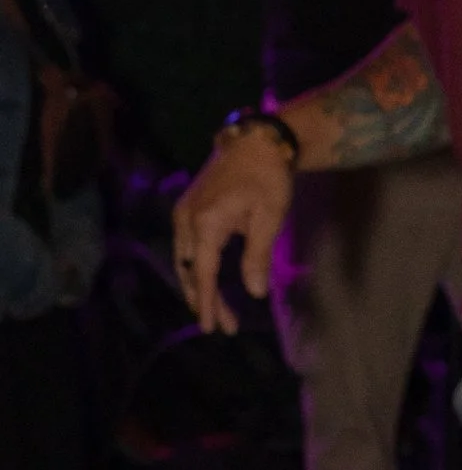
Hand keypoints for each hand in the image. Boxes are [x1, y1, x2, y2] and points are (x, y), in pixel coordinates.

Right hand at [171, 122, 295, 329]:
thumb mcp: (269, 217)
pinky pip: (186, 247)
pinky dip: (196, 268)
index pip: (202, 273)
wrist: (257, 141)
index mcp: (206, 222)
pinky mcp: (187, 208)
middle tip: (225, 326)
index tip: (211, 328)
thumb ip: (257, 256)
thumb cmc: (268, 177)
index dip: (207, 303)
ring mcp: (183, 212)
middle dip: (205, 300)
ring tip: (219, 311)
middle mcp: (186, 219)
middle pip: (189, 271)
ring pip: (185, 261)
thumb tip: (255, 292)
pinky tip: (210, 282)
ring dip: (200, 286)